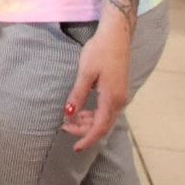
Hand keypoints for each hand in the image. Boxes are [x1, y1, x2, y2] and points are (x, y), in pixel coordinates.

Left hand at [62, 17, 133, 150]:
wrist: (116, 36)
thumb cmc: (100, 52)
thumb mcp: (86, 73)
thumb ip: (78, 95)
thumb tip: (69, 113)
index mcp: (113, 99)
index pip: (100, 127)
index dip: (87, 139)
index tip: (75, 148)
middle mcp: (120, 101)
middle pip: (103, 125)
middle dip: (84, 131)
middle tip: (64, 128)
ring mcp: (121, 96)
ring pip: (105, 118)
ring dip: (88, 122)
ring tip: (69, 120)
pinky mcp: (118, 90)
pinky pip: (106, 109)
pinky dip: (94, 114)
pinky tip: (82, 111)